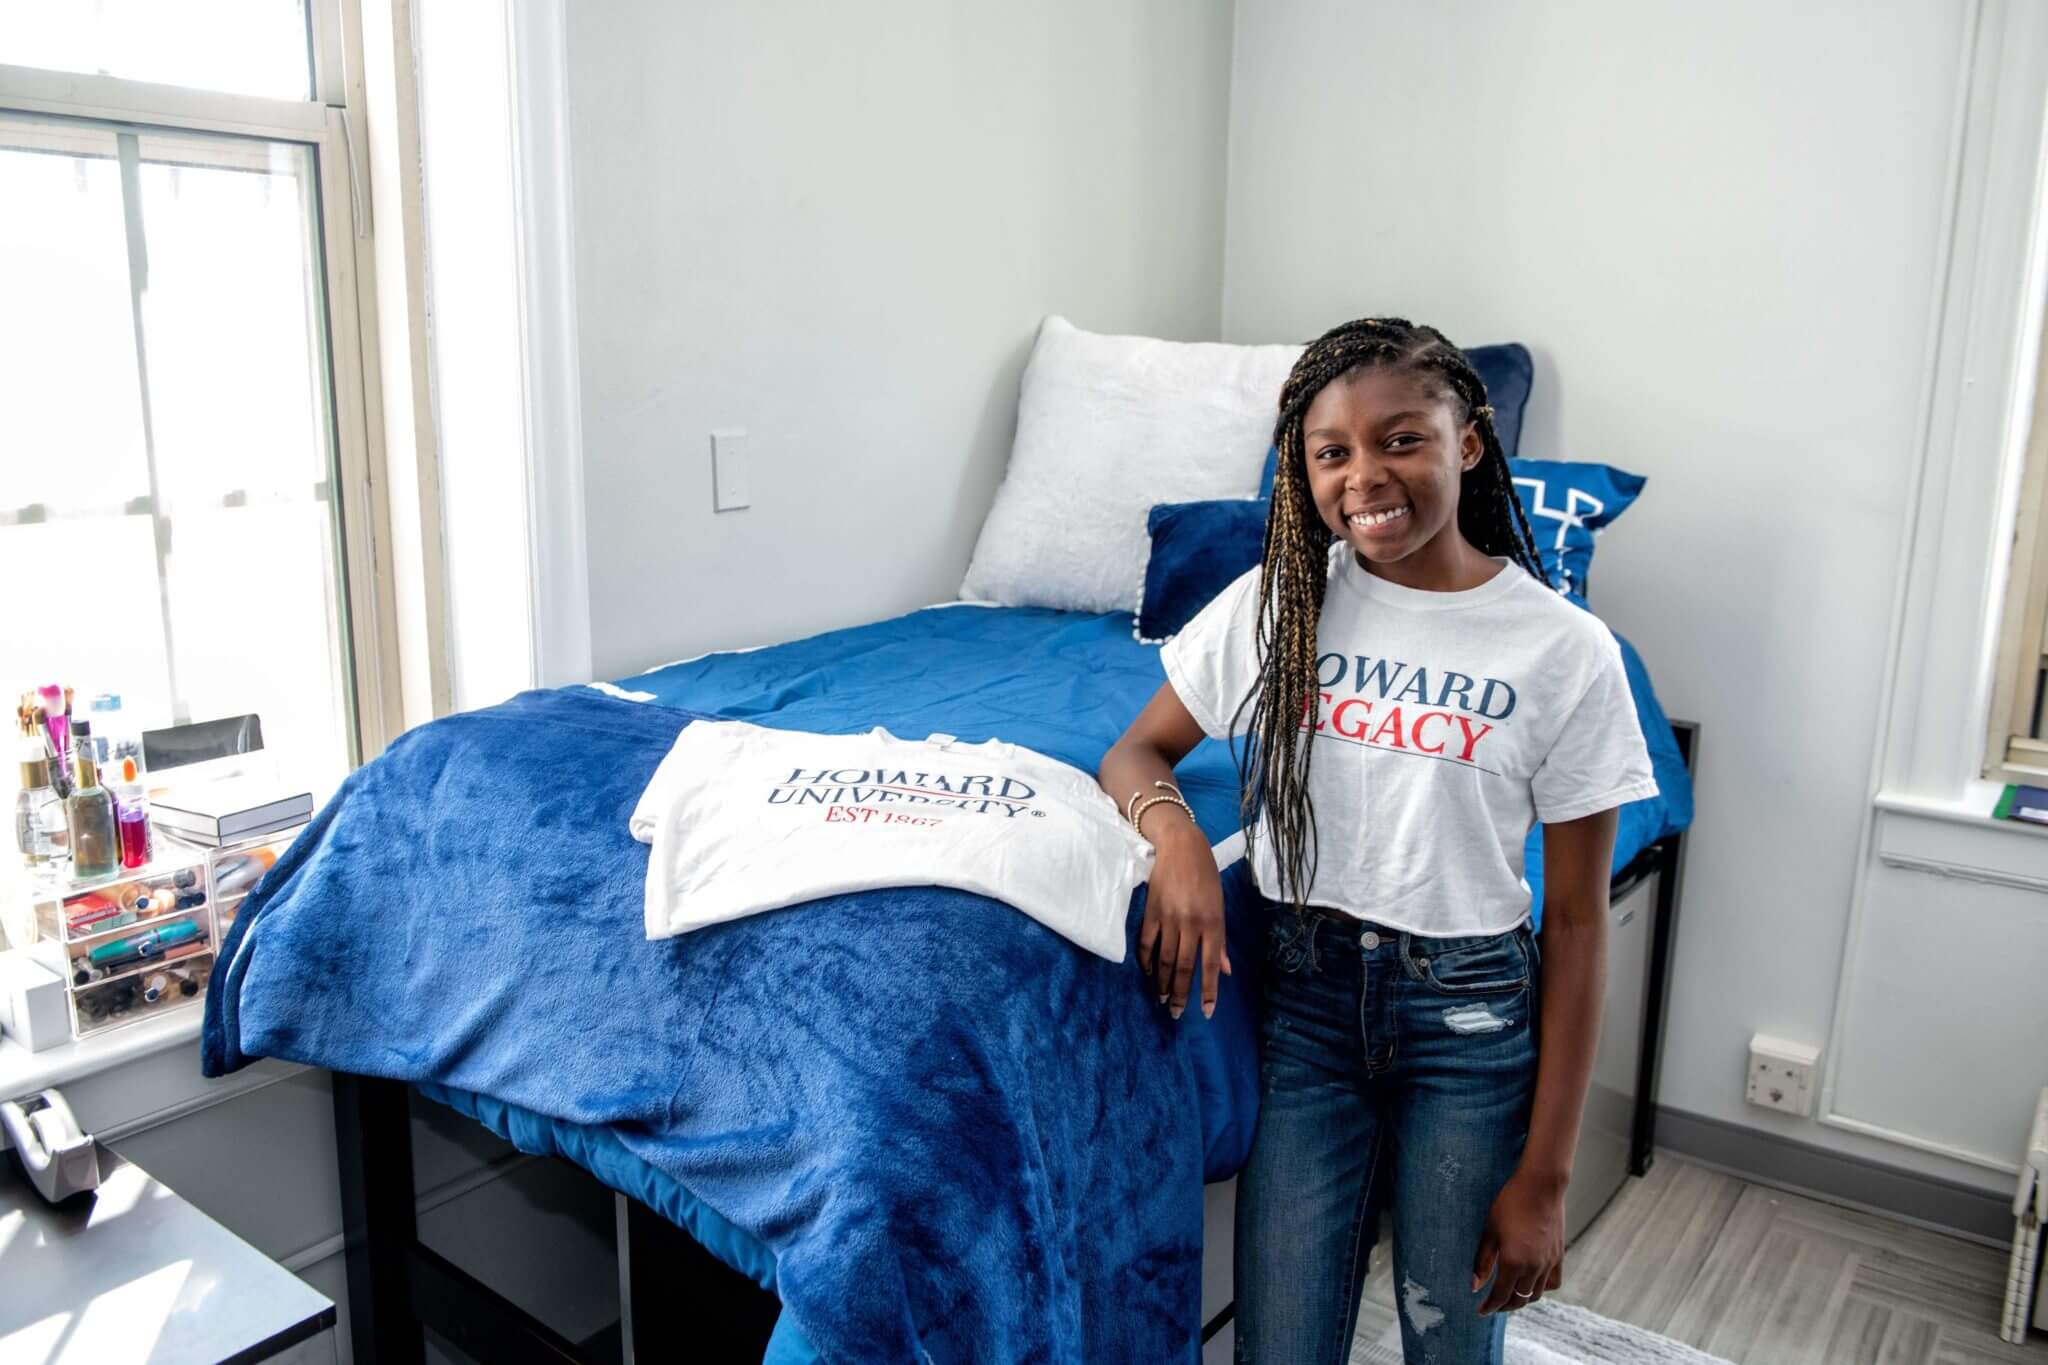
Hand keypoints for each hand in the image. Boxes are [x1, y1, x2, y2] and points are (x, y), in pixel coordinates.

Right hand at [1136, 824, 1229, 1019]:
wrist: (1181, 845)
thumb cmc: (1206, 875)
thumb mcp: (1220, 906)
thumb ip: (1220, 941)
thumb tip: (1225, 971)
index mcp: (1212, 923)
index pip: (1210, 966)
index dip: (1208, 991)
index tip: (1205, 1012)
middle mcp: (1191, 923)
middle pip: (1183, 968)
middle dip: (1179, 994)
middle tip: (1174, 1013)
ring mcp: (1169, 918)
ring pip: (1164, 959)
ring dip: (1161, 983)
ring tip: (1160, 998)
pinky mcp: (1151, 911)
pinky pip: (1147, 943)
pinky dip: (1146, 961)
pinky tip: (1147, 973)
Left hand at [1471, 1167, 1566, 1314]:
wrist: (1541, 1187)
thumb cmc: (1510, 1203)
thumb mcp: (1490, 1230)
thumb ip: (1482, 1261)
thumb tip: (1474, 1285)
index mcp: (1514, 1262)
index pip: (1501, 1295)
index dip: (1490, 1306)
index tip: (1481, 1311)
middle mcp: (1534, 1267)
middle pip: (1519, 1299)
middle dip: (1504, 1306)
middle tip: (1492, 1305)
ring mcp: (1549, 1263)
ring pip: (1536, 1294)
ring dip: (1522, 1299)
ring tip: (1509, 1296)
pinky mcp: (1559, 1256)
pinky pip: (1553, 1283)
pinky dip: (1541, 1289)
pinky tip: (1532, 1283)